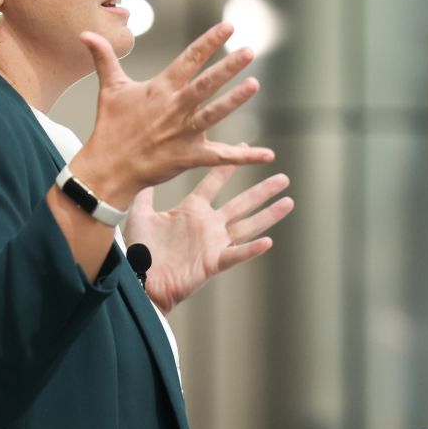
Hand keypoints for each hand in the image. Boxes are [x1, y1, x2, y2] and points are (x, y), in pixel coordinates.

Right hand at [71, 23, 274, 207]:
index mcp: (161, 89)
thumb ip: (104, 58)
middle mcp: (175, 108)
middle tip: (248, 52)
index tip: (229, 27)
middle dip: (227, 68)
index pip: (189, 59)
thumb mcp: (110, 89)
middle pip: (205, 84)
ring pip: (214, 114)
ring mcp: (183, 133)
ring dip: (234, 101)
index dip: (209, 42)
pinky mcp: (189, 156)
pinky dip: (244, 156)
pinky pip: (221, 156)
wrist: (108, 169)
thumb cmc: (110, 127)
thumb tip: (86, 34)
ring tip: (254, 85)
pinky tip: (266, 154)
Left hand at [123, 165, 294, 312]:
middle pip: (241, 203)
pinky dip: (251, 249)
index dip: (228, 166)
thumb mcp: (140, 215)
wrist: (138, 280)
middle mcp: (207, 224)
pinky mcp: (212, 263)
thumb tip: (143, 171)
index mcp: (191, 210)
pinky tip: (268, 241)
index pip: (214, 182)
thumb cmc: (139, 249)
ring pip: (247, 226)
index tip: (243, 148)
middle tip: (284, 177)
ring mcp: (213, 243)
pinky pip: (235, 254)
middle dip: (262, 190)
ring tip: (289, 202)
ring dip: (268, 215)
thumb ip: (144, 194)